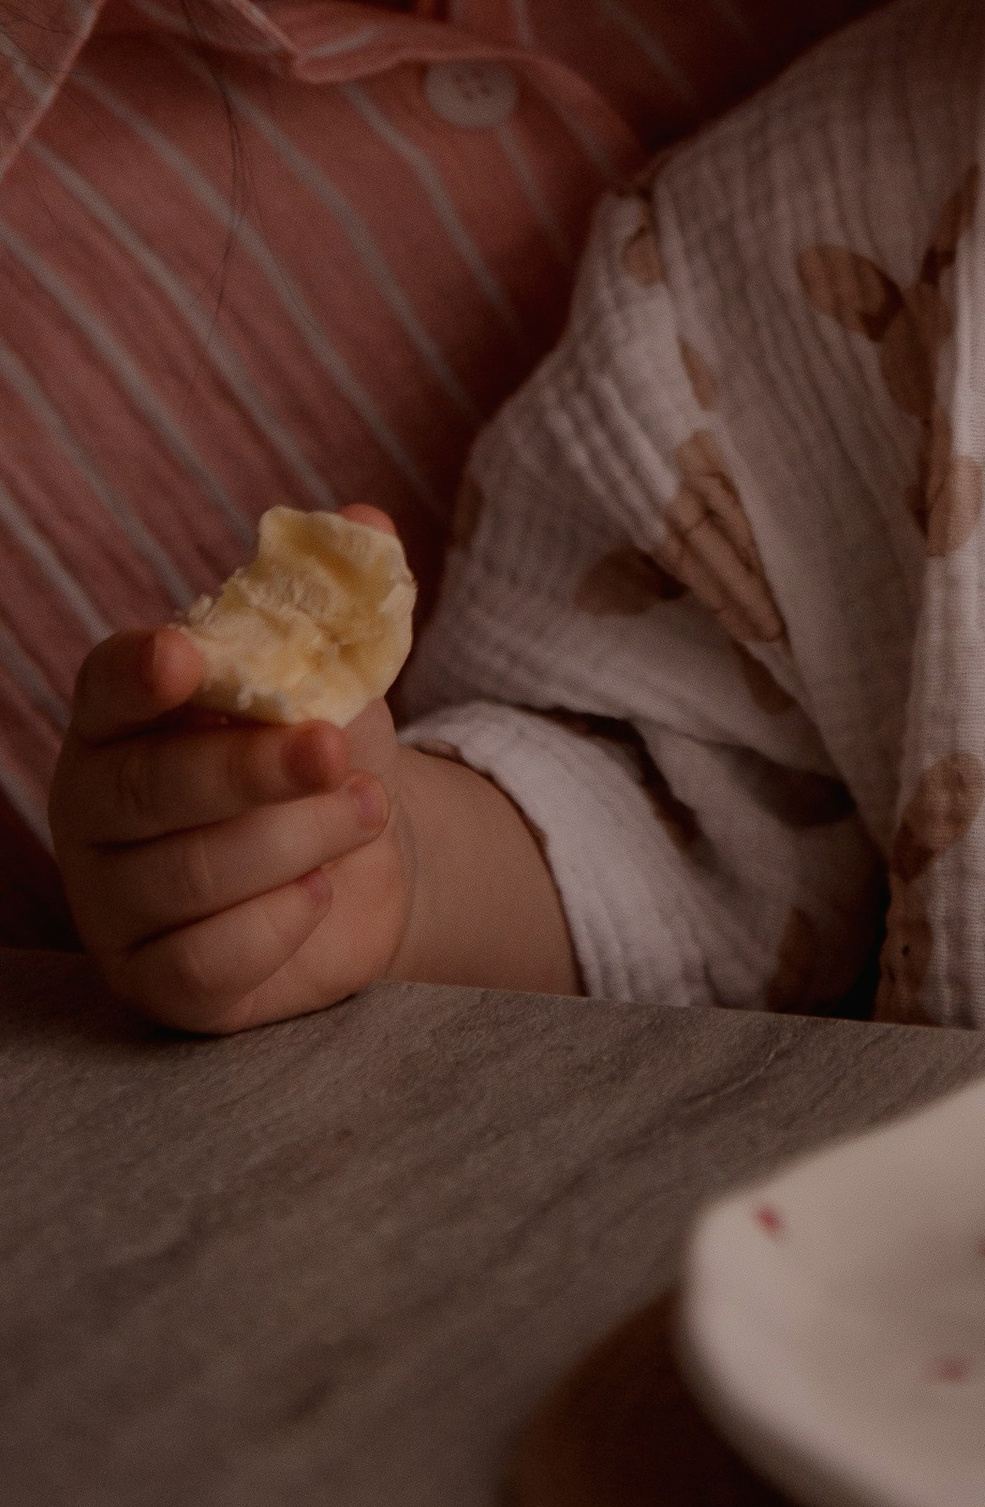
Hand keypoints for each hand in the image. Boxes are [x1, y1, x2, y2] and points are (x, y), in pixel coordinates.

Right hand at [51, 503, 418, 1032]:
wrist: (361, 855)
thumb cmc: (323, 747)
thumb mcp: (340, 669)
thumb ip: (346, 597)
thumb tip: (366, 523)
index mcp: (122, 715)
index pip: (105, 685)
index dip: (138, 672)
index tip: (185, 654)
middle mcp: (96, 809)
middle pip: (148, 791)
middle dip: (250, 769)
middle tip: (334, 749)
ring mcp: (114, 904)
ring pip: (189, 877)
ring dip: (298, 839)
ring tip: (367, 810)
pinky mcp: (157, 983)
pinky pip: (205, 963)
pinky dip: (278, 923)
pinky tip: (320, 891)